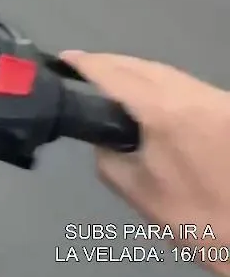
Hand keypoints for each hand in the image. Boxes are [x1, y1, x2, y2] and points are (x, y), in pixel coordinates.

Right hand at [60, 50, 229, 276]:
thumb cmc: (195, 217)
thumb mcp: (136, 190)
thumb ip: (108, 157)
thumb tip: (102, 137)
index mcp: (165, 113)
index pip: (117, 76)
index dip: (87, 64)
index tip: (63, 59)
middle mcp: (194, 95)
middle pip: (144, 66)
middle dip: (111, 63)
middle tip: (80, 66)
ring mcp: (218, 100)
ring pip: (169, 73)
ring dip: (136, 72)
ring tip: (108, 78)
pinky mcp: (229, 110)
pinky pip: (186, 86)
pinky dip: (160, 84)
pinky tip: (146, 95)